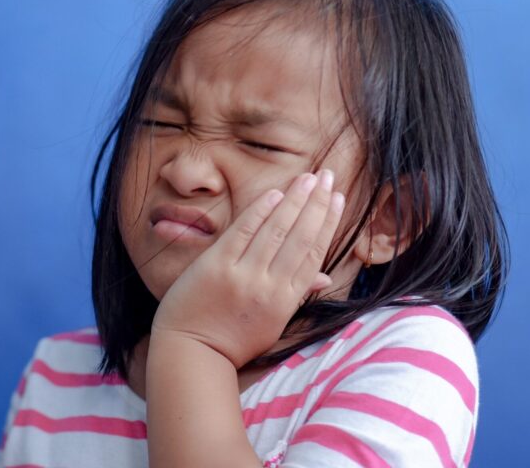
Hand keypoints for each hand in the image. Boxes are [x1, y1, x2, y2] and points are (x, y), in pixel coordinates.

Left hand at [150, 169, 344, 368]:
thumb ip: (297, 296)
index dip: (328, 224)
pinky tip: (274, 193)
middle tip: (328, 176)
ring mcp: (242, 275)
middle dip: (317, 203)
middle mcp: (268, 287)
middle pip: (300, 237)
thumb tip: (325, 278)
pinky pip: (242, 232)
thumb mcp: (272, 325)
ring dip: (295, 201)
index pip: (314, 255)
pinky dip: (259, 211)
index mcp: (285, 302)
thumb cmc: (232, 341)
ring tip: (309, 178)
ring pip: (276, 231)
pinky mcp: (216, 266)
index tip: (338, 199)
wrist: (191, 353)